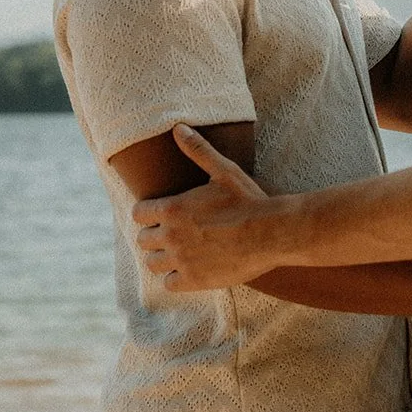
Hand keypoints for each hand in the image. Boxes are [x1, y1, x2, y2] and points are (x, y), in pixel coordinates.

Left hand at [131, 124, 283, 290]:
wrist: (272, 233)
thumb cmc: (248, 199)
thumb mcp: (223, 170)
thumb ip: (197, 150)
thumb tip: (178, 128)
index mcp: (173, 209)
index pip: (139, 214)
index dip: (148, 214)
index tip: (160, 215)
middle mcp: (171, 236)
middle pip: (142, 240)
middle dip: (154, 236)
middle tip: (172, 234)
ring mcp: (181, 260)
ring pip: (152, 263)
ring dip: (162, 258)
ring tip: (178, 253)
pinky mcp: (194, 280)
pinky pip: (169, 284)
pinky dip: (175, 278)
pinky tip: (189, 270)